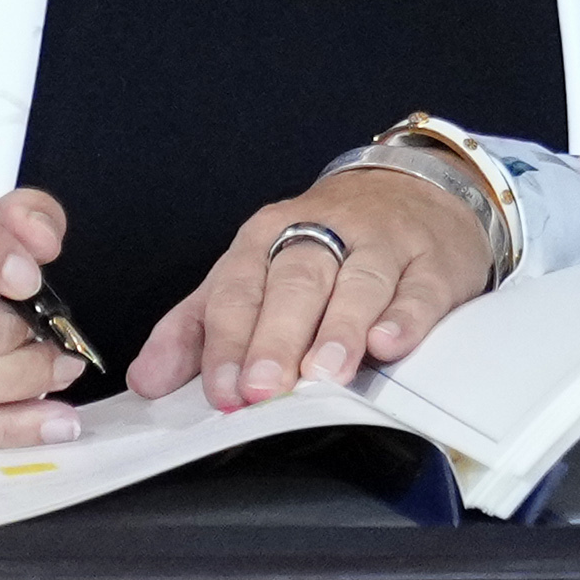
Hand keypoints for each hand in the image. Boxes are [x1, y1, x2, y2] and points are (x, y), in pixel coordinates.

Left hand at [134, 165, 493, 409]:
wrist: (411, 189)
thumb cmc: (323, 244)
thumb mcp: (253, 273)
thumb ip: (197, 327)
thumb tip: (146, 379)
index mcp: (266, 237)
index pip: (238, 287)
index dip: (226, 340)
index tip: (220, 390)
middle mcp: (322, 233)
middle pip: (294, 283)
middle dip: (275, 338)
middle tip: (262, 388)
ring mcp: (382, 245)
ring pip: (357, 284)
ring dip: (337, 330)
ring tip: (322, 375)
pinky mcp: (433, 264)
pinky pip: (419, 289)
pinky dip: (405, 317)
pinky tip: (389, 344)